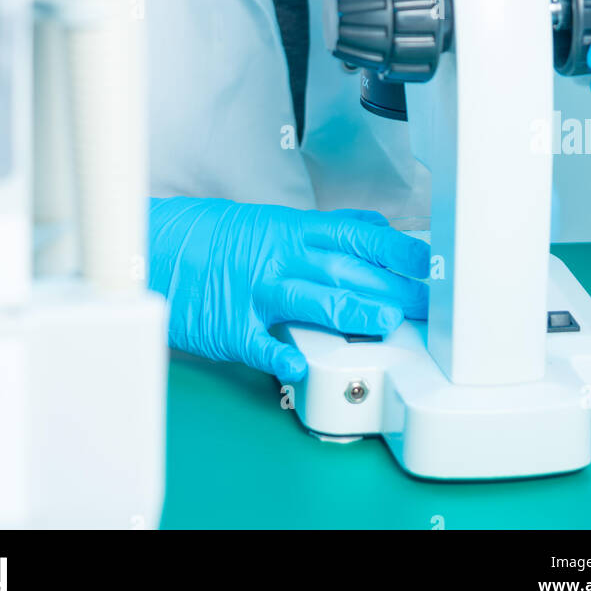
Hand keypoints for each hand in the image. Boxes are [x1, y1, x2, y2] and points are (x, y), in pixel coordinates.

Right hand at [149, 197, 429, 381]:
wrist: (158, 248)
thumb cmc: (220, 239)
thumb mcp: (276, 224)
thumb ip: (324, 234)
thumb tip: (376, 233)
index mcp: (294, 232)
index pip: (358, 237)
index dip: (398, 250)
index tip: (432, 264)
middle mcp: (280, 259)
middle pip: (344, 270)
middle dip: (391, 287)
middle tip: (429, 304)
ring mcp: (255, 292)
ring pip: (308, 301)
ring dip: (349, 312)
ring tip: (383, 323)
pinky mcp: (231, 326)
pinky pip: (259, 343)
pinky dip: (280, 355)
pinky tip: (301, 366)